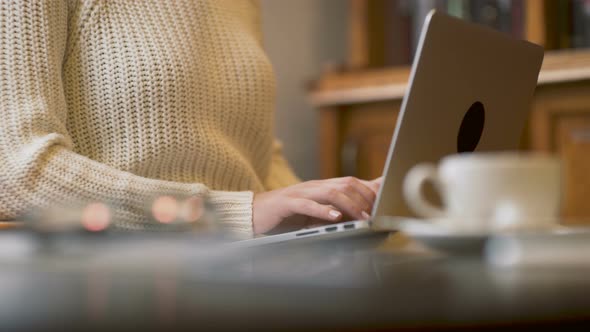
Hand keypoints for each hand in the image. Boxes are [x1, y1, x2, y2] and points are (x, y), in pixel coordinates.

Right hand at [252, 177, 381, 233]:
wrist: (254, 213)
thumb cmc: (287, 215)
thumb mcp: (316, 213)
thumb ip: (337, 211)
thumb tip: (362, 215)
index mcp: (323, 188)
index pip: (352, 183)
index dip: (371, 190)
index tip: (387, 202)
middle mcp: (315, 187)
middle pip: (346, 185)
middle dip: (365, 198)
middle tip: (377, 214)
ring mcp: (301, 193)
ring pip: (331, 192)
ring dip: (350, 205)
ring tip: (363, 217)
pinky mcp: (287, 203)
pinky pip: (307, 204)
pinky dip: (323, 211)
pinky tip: (335, 217)